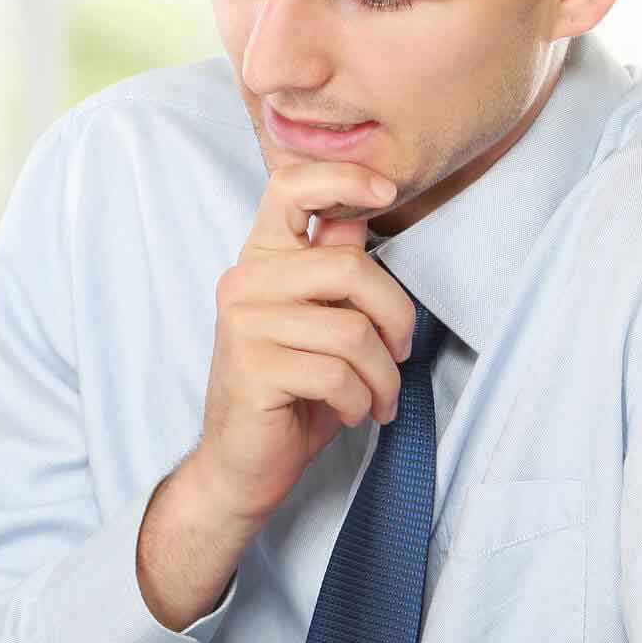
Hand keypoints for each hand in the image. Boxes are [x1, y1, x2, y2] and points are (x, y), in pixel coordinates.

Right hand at [137, 160, 415, 627]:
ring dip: (383, 376)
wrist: (241, 466)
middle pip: (350, 267)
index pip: (289, 186)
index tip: (386, 192)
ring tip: (378, 398)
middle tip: (400, 355)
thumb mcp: (320, 323)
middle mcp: (244, 282)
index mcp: (262, 260)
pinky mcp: (252, 368)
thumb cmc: (291, 393)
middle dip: (396, 318)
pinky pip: (337, 374)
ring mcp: (243, 324)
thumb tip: (363, 212)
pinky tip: (354, 414)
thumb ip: (335, 270)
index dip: (343, 176)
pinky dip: (362, 402)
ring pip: (352, 329)